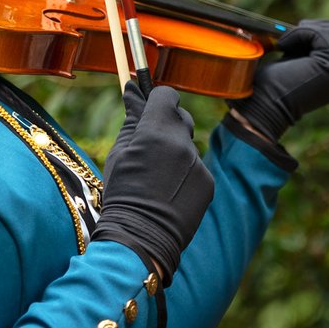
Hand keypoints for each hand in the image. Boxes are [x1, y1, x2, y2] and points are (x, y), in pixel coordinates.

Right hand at [93, 85, 213, 284]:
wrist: (141, 237)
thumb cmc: (122, 192)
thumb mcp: (120, 153)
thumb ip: (131, 120)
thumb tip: (132, 90)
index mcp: (155, 131)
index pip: (167, 95)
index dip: (157, 99)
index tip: (149, 107)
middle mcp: (182, 143)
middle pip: (181, 117)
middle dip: (166, 123)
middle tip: (150, 142)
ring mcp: (198, 163)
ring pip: (187, 144)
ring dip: (175, 150)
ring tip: (157, 176)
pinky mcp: (208, 182)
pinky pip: (196, 167)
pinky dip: (184, 173)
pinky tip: (169, 191)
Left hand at [231, 19, 328, 141]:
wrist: (262, 106)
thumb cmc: (277, 83)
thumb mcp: (307, 60)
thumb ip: (324, 44)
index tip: (318, 32)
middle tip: (303, 30)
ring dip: (312, 28)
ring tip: (291, 39)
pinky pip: (322, 35)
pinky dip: (300, 33)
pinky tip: (284, 45)